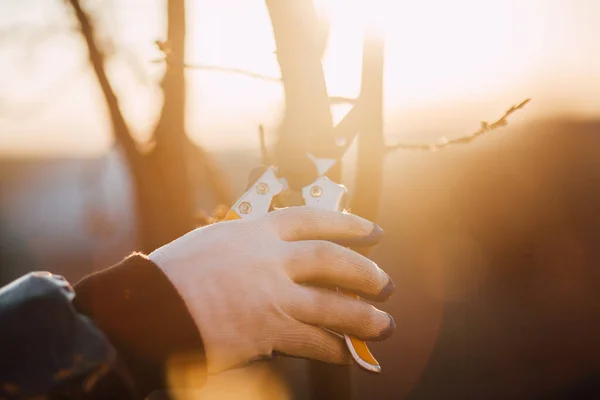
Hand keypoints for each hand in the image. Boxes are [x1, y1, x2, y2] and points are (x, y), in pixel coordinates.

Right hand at [149, 206, 395, 373]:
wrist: (144, 307)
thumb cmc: (171, 274)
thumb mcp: (214, 243)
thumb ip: (250, 247)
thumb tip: (280, 257)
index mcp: (255, 230)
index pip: (314, 220)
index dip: (350, 224)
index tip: (374, 232)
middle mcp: (270, 258)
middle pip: (333, 260)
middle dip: (366, 272)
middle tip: (386, 284)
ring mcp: (272, 294)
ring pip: (333, 304)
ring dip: (364, 316)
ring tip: (385, 325)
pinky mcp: (267, 330)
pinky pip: (313, 340)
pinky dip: (333, 348)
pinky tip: (346, 353)